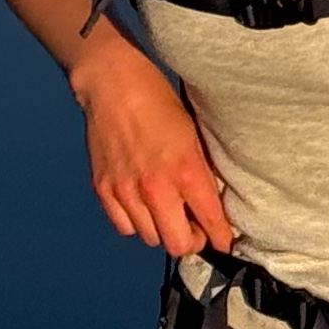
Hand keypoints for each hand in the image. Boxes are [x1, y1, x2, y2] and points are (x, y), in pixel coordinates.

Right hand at [74, 34, 235, 257]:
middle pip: (177, 244)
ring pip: (150, 238)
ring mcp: (126, 191)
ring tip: (168, 213)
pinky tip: (142, 206)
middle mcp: (156, 187)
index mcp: (186, 169)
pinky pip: (124, 227)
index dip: (221, 238)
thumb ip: (199, 171)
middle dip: (191, 241)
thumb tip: (208, 202)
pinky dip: (136, 222)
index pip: (209, 221)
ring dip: (163, 230)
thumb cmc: (160, 101)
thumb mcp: (193, 133)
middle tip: (195, 229)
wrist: (113, 84)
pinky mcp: (103, 190)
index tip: (225, 243)